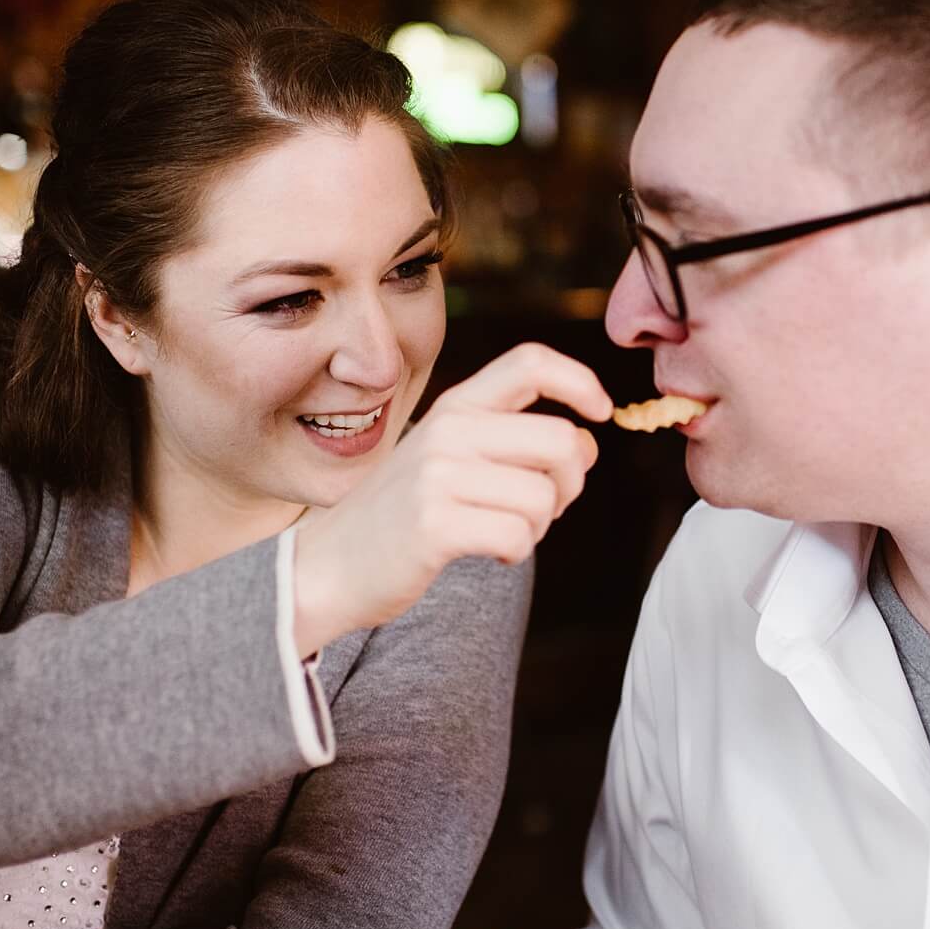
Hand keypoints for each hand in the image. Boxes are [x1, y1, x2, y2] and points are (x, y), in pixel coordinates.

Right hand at [292, 342, 610, 654]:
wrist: (326, 567)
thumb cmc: (401, 516)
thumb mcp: (449, 459)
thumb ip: (514, 442)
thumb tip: (587, 444)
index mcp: (455, 406)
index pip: (530, 362)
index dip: (580, 381)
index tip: (603, 412)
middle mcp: (448, 431)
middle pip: (561, 441)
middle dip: (570, 485)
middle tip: (542, 508)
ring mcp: (438, 476)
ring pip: (544, 496)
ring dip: (538, 526)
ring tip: (501, 532)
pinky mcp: (434, 525)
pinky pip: (518, 536)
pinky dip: (516, 552)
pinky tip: (490, 553)